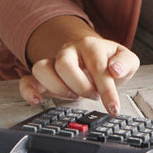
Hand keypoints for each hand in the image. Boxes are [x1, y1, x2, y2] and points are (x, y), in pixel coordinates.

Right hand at [22, 21, 139, 114]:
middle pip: (63, 63)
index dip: (106, 89)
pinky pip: (27, 79)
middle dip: (80, 86)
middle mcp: (69, 51)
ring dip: (58, 87)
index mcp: (90, 45)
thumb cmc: (108, 60)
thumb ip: (126, 63)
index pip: (96, 65)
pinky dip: (28, 91)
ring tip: (73, 96)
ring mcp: (54, 62)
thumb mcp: (126, 60)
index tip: (113, 107)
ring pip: (41, 68)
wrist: (92, 57)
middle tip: (93, 95)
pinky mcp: (43, 77)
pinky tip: (37, 101)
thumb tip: (116, 69)